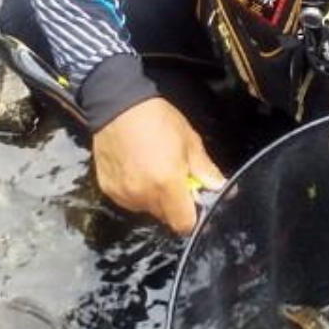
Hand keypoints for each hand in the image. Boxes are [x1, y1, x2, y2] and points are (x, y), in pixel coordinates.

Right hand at [92, 97, 223, 233]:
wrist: (118, 104)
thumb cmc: (159, 120)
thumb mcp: (190, 141)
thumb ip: (206, 170)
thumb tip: (220, 187)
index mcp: (167, 185)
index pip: (184, 224)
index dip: (193, 216)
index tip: (194, 201)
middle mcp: (143, 195)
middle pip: (165, 217)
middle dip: (174, 204)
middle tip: (175, 178)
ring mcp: (123, 194)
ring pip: (146, 209)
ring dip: (154, 198)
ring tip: (154, 170)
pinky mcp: (108, 189)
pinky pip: (129, 200)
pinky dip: (136, 192)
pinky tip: (136, 170)